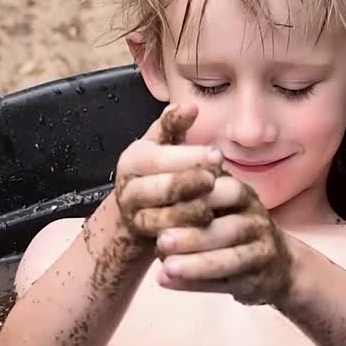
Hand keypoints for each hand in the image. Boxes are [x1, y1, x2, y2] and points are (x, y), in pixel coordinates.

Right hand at [113, 104, 224, 239]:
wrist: (136, 212)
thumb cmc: (157, 172)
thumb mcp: (160, 146)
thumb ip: (173, 125)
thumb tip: (191, 106)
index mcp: (134, 159)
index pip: (162, 158)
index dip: (190, 157)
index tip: (217, 155)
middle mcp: (128, 188)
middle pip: (162, 188)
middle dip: (191, 184)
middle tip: (217, 180)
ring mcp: (135, 216)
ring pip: (164, 216)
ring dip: (192, 212)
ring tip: (217, 206)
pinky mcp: (145, 239)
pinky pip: (168, 237)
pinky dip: (188, 234)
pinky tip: (210, 227)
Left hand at [154, 176, 295, 305]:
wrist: (278, 266)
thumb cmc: (233, 228)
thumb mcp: (221, 203)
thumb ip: (192, 194)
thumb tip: (150, 188)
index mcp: (242, 195)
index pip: (221, 190)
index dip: (192, 198)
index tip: (158, 204)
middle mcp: (256, 221)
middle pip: (228, 228)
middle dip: (194, 235)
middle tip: (161, 240)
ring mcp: (261, 251)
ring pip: (232, 259)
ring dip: (197, 264)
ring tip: (167, 268)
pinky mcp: (257, 280)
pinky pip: (225, 284)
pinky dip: (195, 284)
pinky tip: (167, 282)